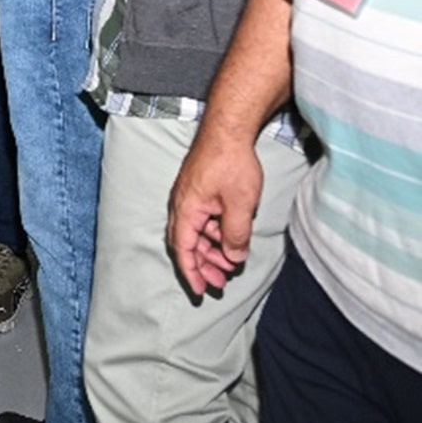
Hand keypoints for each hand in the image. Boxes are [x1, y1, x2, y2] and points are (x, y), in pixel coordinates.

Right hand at [168, 125, 265, 296]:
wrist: (228, 131)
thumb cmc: (231, 164)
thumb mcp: (239, 205)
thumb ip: (235, 235)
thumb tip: (233, 258)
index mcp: (186, 210)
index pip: (184, 249)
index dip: (191, 273)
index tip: (201, 291)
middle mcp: (182, 205)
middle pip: (187, 243)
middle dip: (203, 266)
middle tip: (221, 283)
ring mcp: (190, 197)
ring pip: (197, 232)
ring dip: (212, 250)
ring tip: (231, 263)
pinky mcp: (199, 191)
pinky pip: (203, 220)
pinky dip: (215, 234)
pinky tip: (231, 238)